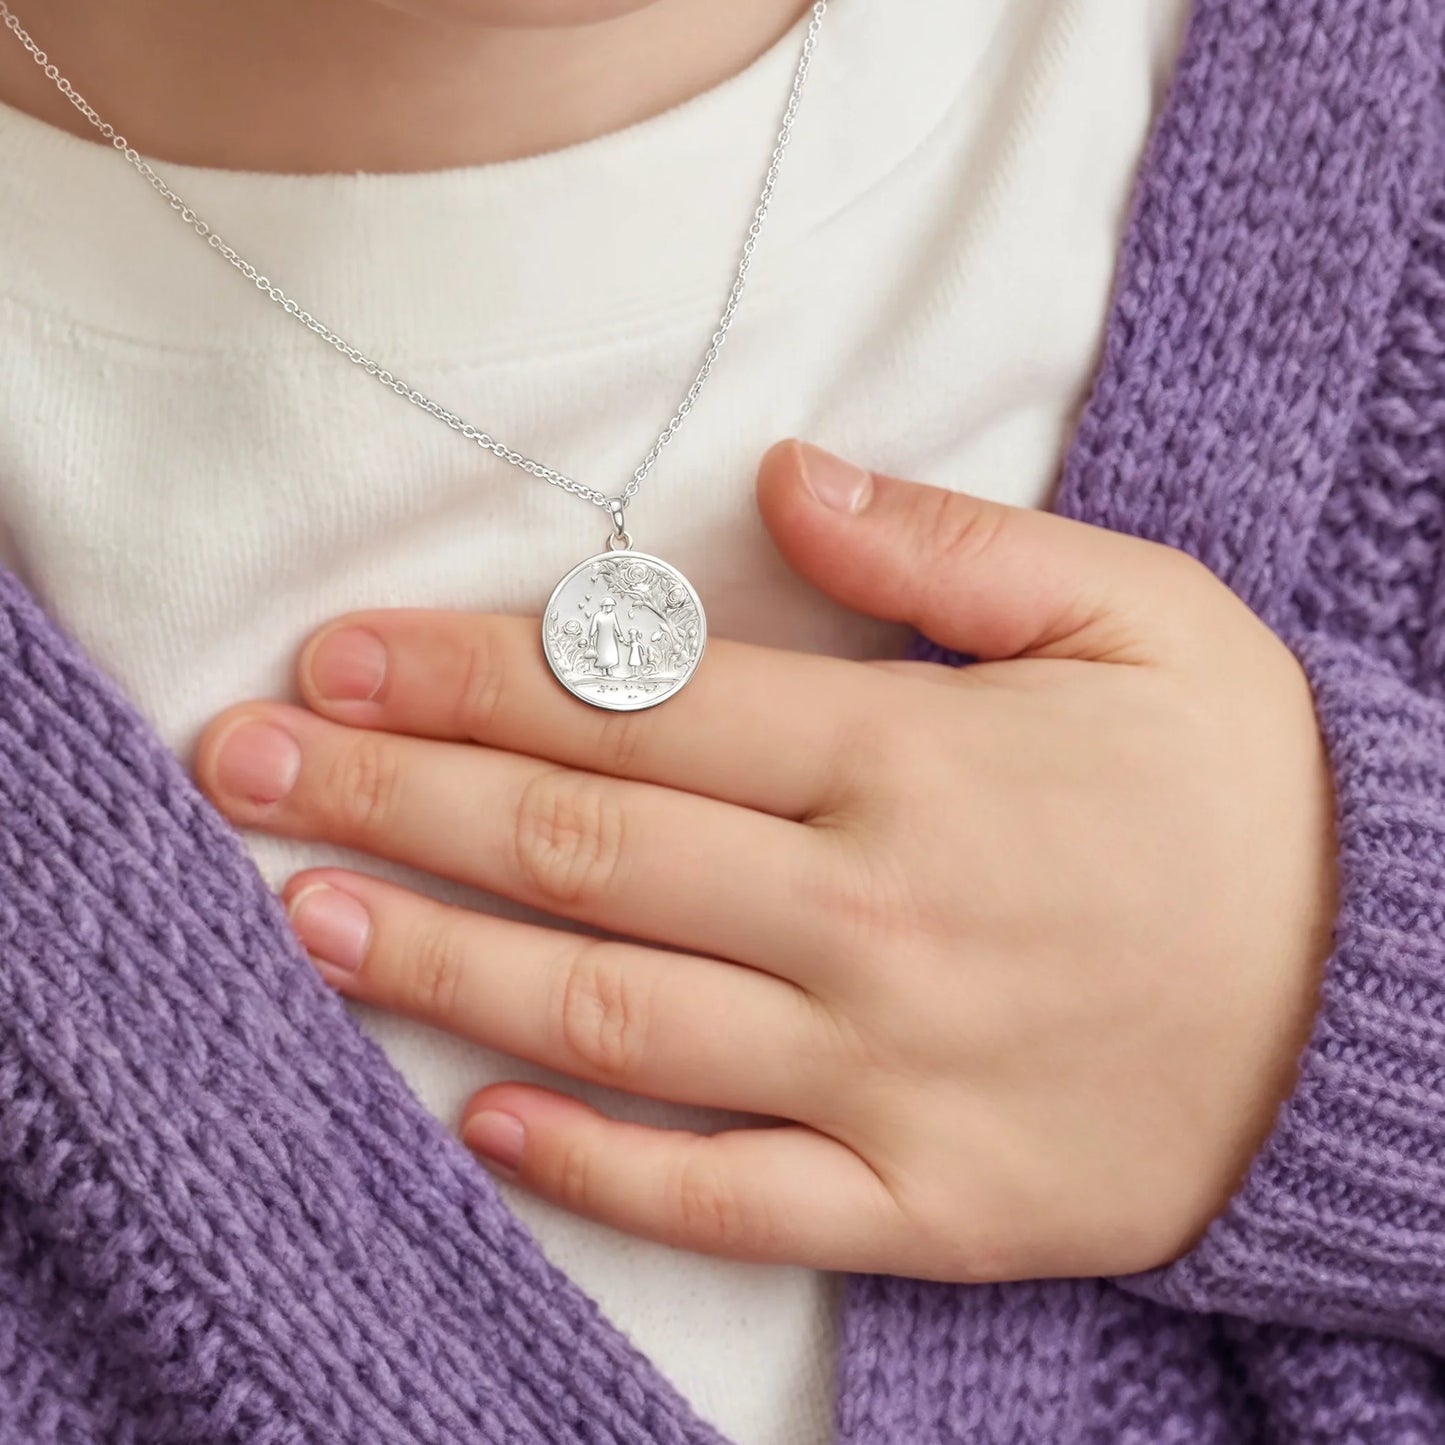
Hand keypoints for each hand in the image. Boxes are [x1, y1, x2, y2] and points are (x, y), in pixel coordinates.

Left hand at [194, 441, 1335, 1282]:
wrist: (1377, 1002)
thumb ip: (950, 547)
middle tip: (249, 759)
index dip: (470, 671)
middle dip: (397, 794)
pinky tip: (484, 1121)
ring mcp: (891, 1073)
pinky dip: (603, 1166)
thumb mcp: (1140, 617)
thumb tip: (784, 477)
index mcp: (913, 762)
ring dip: (443, 967)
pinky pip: (736, 1194)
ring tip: (306, 913)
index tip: (342, 653)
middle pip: (585, 847)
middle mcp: (874, 916)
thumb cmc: (1249, 794)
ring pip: (621, 1018)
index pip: (639, 705)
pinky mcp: (926, 1198)